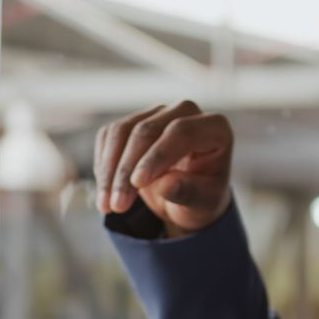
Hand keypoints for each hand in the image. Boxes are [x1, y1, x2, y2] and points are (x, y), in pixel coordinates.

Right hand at [94, 101, 233, 236]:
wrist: (189, 194)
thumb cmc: (202, 196)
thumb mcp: (203, 203)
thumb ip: (189, 192)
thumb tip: (167, 185)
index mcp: (215, 128)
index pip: (181, 131)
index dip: (157, 156)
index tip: (138, 183)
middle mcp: (186, 112)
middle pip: (147, 130)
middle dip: (127, 169)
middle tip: (117, 206)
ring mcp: (158, 113)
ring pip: (122, 132)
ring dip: (110, 170)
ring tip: (107, 206)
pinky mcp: (134, 120)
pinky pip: (109, 137)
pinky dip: (103, 166)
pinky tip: (106, 192)